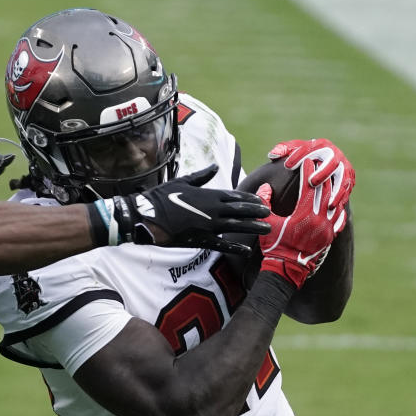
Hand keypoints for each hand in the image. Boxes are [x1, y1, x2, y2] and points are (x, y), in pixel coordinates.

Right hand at [97, 164, 271, 254]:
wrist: (145, 215)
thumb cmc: (161, 197)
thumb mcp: (182, 181)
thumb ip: (201, 176)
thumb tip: (214, 166)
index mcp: (208, 195)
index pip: (235, 196)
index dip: (249, 199)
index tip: (261, 200)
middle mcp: (212, 209)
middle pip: (240, 210)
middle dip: (256, 211)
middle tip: (270, 213)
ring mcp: (208, 225)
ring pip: (236, 226)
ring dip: (253, 227)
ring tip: (267, 228)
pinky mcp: (200, 239)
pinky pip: (222, 244)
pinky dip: (235, 247)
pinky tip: (247, 249)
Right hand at [257, 158, 345, 287]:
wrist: (286, 269)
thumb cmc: (274, 246)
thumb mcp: (266, 223)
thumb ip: (265, 202)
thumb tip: (266, 186)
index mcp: (304, 214)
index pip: (308, 186)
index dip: (307, 172)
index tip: (306, 162)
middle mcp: (319, 220)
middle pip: (325, 191)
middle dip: (321, 177)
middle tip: (319, 165)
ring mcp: (328, 228)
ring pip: (334, 202)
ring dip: (331, 190)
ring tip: (328, 180)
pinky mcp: (330, 236)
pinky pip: (339, 217)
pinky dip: (336, 207)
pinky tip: (334, 201)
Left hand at [268, 138, 353, 208]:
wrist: (323, 163)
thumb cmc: (302, 157)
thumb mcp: (292, 151)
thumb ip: (282, 150)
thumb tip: (273, 155)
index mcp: (321, 145)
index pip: (311, 148)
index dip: (299, 155)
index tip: (287, 166)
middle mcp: (335, 155)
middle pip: (332, 162)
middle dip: (323, 172)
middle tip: (312, 182)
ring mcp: (344, 168)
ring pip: (344, 179)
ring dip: (337, 191)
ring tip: (328, 203)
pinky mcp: (349, 180)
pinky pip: (347, 191)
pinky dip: (342, 200)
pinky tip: (334, 210)